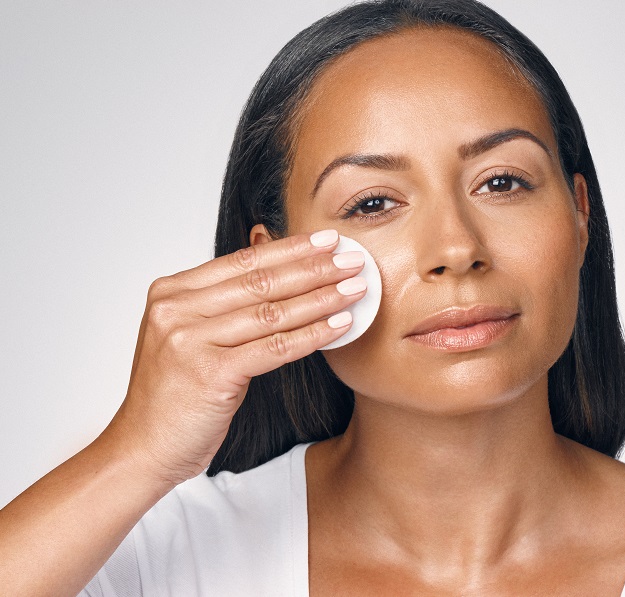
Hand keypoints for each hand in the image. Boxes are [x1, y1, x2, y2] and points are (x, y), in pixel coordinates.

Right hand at [104, 229, 363, 486]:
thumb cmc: (173, 396)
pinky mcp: (210, 373)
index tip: (325, 241)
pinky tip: (339, 325)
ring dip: (321, 298)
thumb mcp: (188, 337)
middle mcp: (176, 310)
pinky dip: (312, 335)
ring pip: (272, 312)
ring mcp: (190, 340)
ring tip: (355, 289)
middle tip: (352, 259)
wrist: (142, 448)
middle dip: (313, 268)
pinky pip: (274, 348)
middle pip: (260, 282)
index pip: (243, 262)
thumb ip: (221, 306)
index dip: (289, 248)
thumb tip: (278, 275)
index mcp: (171, 292)